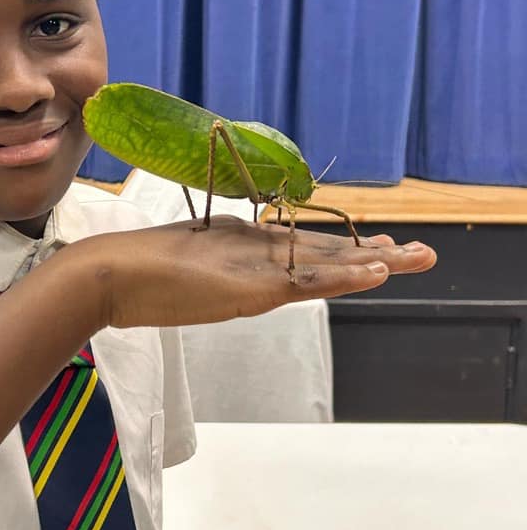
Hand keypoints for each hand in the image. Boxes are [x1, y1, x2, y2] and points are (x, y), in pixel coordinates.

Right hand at [71, 215, 434, 331]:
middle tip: (421, 251)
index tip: (385, 252)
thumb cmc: (135, 275)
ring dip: (372, 258)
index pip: (308, 256)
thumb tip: (237, 273)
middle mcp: (254, 253)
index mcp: (241, 255)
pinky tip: (372, 270)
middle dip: (375, 253)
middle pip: (326, 254)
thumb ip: (213, 272)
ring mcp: (251, 260)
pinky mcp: (247, 274)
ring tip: (412, 255)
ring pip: (324, 259)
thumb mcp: (184, 277)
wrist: (107, 274)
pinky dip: (343, 273)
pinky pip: (306, 276)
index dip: (350, 253)